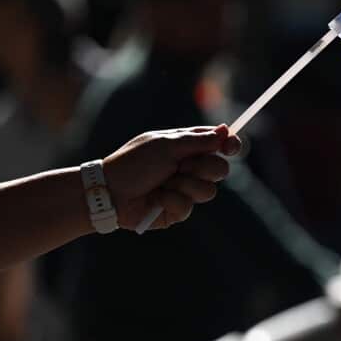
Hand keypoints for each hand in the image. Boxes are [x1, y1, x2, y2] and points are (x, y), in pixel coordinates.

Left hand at [103, 125, 241, 229]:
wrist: (110, 192)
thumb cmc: (134, 163)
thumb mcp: (166, 145)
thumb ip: (199, 140)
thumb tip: (226, 130)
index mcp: (187, 147)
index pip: (218, 144)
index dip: (229, 145)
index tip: (230, 147)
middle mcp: (189, 168)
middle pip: (220, 169)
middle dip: (202, 168)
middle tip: (180, 166)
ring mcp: (184, 190)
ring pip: (209, 191)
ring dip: (184, 185)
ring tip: (163, 184)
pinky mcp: (177, 210)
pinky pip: (189, 206)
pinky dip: (170, 200)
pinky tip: (155, 198)